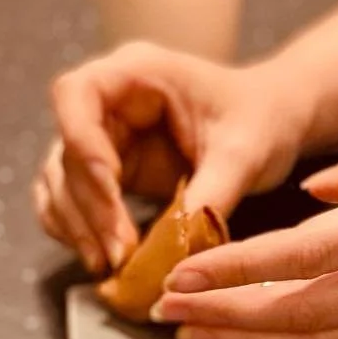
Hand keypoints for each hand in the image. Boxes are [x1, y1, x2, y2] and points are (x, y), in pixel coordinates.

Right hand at [35, 43, 308, 275]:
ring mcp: (104, 138)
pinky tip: (102, 260)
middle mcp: (108, 102)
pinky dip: (79, 230)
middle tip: (120, 252)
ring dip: (79, 225)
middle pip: (68, 150)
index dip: (82, 140)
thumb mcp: (244, 154)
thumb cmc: (263, 120)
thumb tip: (175, 254)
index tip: (111, 185)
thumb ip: (209, 197)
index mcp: (136, 73)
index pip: (77, 94)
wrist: (275, 124)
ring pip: (62, 181)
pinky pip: (72, 201)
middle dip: (90, 204)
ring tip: (110, 265)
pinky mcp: (108, 173)